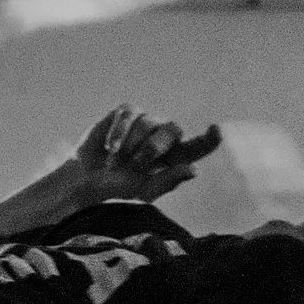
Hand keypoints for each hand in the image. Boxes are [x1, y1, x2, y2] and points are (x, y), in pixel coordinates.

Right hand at [70, 105, 221, 201]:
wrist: (86, 179)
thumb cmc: (119, 188)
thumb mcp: (143, 191)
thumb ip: (168, 180)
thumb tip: (194, 169)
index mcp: (175, 157)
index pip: (198, 147)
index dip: (209, 139)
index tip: (216, 130)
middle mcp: (164, 136)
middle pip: (173, 130)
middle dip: (153, 147)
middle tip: (135, 165)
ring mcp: (146, 122)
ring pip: (148, 122)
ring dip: (130, 145)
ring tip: (116, 161)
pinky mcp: (126, 113)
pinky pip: (128, 116)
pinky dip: (118, 133)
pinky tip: (109, 148)